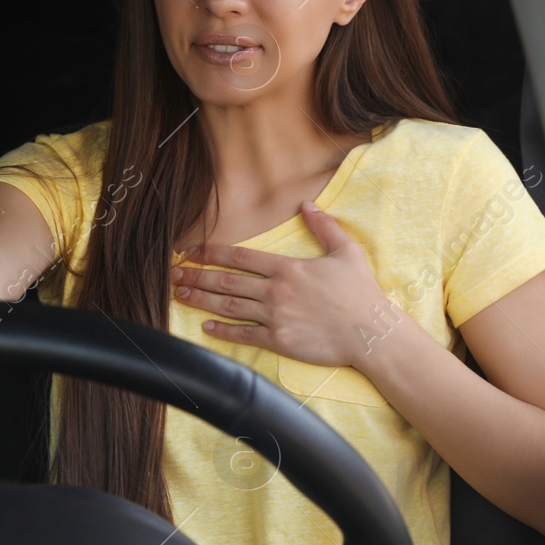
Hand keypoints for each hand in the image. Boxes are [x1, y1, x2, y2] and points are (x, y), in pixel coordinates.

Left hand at [170, 202, 391, 368]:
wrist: (371, 332)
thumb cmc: (361, 293)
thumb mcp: (346, 252)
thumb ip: (324, 226)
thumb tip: (307, 204)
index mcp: (287, 268)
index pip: (240, 257)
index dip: (211, 253)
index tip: (190, 252)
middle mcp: (276, 291)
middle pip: (226, 281)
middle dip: (196, 276)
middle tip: (173, 274)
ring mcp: (275, 317)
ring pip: (229, 306)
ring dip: (201, 300)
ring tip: (180, 295)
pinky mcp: (279, 340)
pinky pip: (244, 334)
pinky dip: (222, 330)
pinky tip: (206, 326)